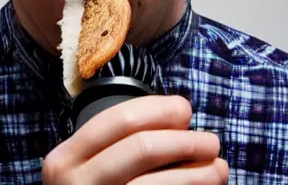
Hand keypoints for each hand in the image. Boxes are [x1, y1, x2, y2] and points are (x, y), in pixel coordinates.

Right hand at [42, 95, 228, 183]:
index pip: (120, 119)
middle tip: (212, 142)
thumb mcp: (92, 161)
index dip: (158, 109)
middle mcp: (77, 183)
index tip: (186, 110)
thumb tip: (181, 119)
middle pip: (142, 148)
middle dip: (185, 141)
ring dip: (197, 174)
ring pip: (156, 184)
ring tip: (219, 169)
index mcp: (68, 156)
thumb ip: (124, 140)